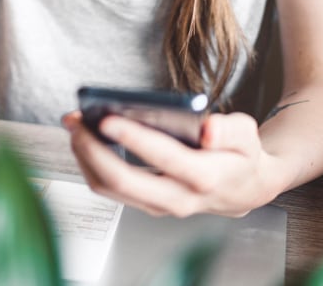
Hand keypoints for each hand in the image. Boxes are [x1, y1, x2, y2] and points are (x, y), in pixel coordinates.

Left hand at [62, 110, 284, 217]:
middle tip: (77, 121)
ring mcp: (158, 205)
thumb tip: (208, 130)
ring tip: (74, 124)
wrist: (243, 187)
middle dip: (94, 149)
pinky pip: (108, 188)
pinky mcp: (144, 203)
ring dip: (85, 156)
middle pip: (124, 181)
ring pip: (110, 188)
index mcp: (205, 177)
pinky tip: (82, 137)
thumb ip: (230, 130)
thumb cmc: (241, 155)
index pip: (165, 159)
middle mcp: (179, 198)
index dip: (134, 138)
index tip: (107, 117)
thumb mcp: (247, 134)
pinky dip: (89, 162)